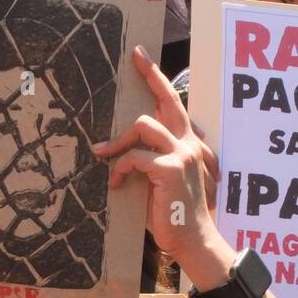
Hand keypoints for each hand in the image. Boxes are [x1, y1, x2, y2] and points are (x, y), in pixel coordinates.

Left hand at [92, 45, 225, 286]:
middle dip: (151, 75)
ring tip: (104, 156)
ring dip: (119, 142)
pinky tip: (116, 184)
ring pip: (144, 125)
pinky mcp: (170, 168)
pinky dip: (120, 168)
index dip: (158, 79)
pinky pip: (135, 157)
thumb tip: (119, 149)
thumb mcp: (160, 182)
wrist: (193, 241)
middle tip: (135, 56)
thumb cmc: (174, 215)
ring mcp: (182, 153)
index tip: (142, 57)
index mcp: (189, 144)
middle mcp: (190, 143)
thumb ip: (150, 160)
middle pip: (167, 100)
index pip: (174, 105)